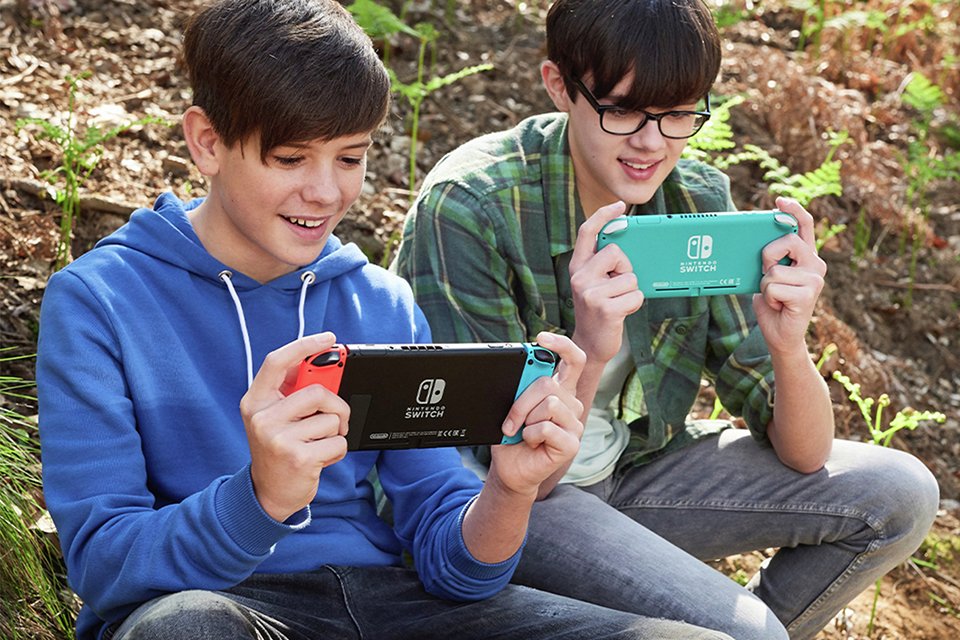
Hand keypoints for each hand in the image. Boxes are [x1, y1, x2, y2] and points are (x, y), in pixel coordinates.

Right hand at [240, 332, 349, 521]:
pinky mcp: (299, 458)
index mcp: (255, 401)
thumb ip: (293, 391)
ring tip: (316, 443)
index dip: (304, 345)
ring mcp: (279, 439)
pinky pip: (338, 442)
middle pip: (318, 391)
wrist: (269, 493)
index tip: (328, 338)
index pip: (277, 361)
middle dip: (337, 404)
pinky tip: (320, 457)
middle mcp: (263, 418)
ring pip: (332, 419)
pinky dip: (337, 450)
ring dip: (334, 432)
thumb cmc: (278, 449)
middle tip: (335, 417)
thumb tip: (327, 365)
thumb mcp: (275, 417)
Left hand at [487, 332, 584, 497]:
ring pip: (548, 404)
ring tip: (523, 433)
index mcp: (560, 388)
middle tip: (509, 420)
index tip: (541, 338)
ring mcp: (574, 423)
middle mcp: (571, 403)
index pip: (572, 359)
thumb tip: (522, 370)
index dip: (561, 345)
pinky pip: (546, 427)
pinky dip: (530, 435)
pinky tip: (532, 443)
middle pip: (549, 383)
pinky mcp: (572, 442)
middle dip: (521, 401)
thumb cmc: (512, 437)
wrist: (511, 469)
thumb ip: (521, 387)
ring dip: (525, 420)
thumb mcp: (511, 406)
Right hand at [569, 201, 643, 363]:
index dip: (603, 215)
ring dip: (631, 291)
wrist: (589, 345)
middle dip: (624, 268)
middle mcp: (580, 277)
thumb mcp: (594, 284)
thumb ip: (603, 265)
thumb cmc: (598, 311)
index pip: (588, 232)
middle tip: (615, 287)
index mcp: (577, 267)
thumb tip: (627, 244)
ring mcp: (591, 293)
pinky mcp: (605, 308)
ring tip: (617, 303)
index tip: (619, 206)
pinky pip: (635, 295)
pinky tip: (622, 313)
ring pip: (630, 277)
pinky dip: (634, 304)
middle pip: (616, 252)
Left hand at [753, 197, 826, 353]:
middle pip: (787, 241)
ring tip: (774, 297)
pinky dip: (768, 298)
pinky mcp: (808, 294)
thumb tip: (754, 241)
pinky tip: (778, 306)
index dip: (794, 211)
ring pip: (774, 269)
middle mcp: (816, 265)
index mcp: (807, 257)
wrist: (780, 336)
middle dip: (768, 255)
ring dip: (765, 285)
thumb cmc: (773, 304)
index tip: (780, 201)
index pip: (805, 226)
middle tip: (767, 274)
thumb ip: (770, 259)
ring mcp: (814, 279)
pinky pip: (773, 287)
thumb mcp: (768, 276)